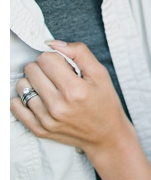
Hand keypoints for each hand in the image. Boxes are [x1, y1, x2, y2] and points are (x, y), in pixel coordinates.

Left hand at [10, 41, 133, 155]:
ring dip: (33, 83)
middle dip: (43, 68)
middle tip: (57, 76)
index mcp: (75, 90)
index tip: (64, 66)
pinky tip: (40, 98)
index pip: (46, 59)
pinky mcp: (38, 129)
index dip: (55, 58)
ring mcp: (46, 119)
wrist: (106, 135)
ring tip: (49, 88)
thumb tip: (53, 43)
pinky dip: (25, 98)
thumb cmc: (105, 103)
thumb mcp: (100, 74)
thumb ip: (79, 53)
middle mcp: (58, 106)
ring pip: (21, 86)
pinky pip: (15, 105)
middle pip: (31, 70)